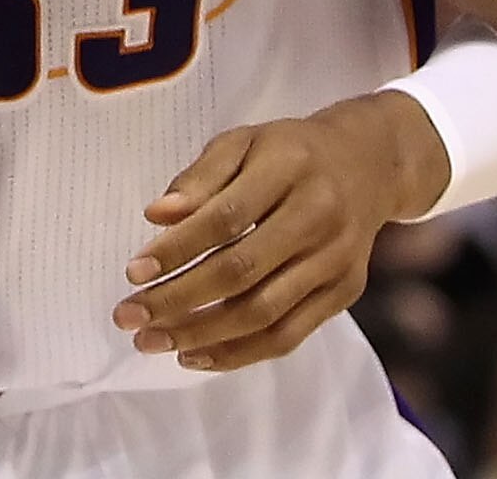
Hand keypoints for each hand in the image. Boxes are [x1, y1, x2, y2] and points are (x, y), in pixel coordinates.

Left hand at [113, 93, 448, 371]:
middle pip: (242, 272)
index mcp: (288, 169)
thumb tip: (156, 216)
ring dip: (203, 335)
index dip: (178, 248)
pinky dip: (240, 352)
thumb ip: (199, 177)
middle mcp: (318, 216)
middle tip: (128, 318)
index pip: (226, 217)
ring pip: (265, 313)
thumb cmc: (288, 152)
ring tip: (152, 342)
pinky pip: (290, 334)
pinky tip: (197, 355)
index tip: (133, 272)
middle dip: (178, 300)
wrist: (368, 164)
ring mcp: (336, 260)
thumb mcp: (242, 142)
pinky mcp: (346, 292)